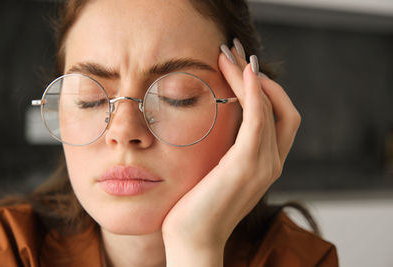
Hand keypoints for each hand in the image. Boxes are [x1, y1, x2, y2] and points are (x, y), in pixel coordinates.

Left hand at [162, 44, 300, 266]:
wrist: (193, 239)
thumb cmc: (198, 206)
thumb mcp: (216, 171)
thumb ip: (228, 149)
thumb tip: (220, 122)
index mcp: (266, 163)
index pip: (280, 116)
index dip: (265, 89)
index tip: (240, 67)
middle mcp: (272, 162)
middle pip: (281, 107)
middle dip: (259, 76)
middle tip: (234, 52)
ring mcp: (263, 165)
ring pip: (269, 108)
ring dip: (249, 77)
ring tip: (228, 56)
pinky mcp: (246, 166)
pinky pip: (259, 121)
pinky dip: (255, 94)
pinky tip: (244, 74)